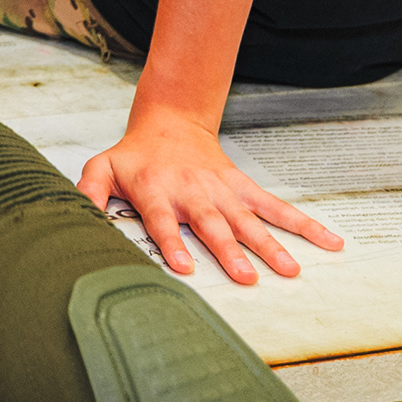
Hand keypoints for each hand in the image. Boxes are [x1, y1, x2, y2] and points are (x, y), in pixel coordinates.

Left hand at [77, 114, 336, 283]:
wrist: (170, 122)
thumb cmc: (134, 156)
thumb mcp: (101, 169)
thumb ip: (87, 194)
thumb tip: (73, 219)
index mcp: (157, 190)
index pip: (163, 220)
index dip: (172, 243)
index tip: (186, 268)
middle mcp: (193, 191)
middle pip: (213, 224)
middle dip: (230, 251)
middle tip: (248, 278)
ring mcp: (222, 191)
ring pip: (249, 219)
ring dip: (271, 245)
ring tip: (292, 270)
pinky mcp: (242, 189)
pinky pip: (275, 207)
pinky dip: (303, 224)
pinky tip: (328, 242)